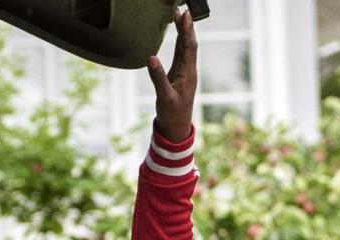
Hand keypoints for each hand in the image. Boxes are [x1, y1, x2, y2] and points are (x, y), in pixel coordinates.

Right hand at [146, 7, 197, 140]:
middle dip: (186, 25)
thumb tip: (151, 58)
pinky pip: (180, 53)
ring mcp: (185, 71)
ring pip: (185, 47)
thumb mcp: (164, 97)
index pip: (189, 46)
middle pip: (189, 42)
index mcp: (188, 73)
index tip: (184, 14)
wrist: (177, 128)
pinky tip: (177, 34)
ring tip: (179, 15)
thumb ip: (158, 77)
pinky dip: (179, 41)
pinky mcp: (179, 74)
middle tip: (181, 9)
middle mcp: (189, 69)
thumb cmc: (172, 114)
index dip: (187, 30)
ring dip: (183, 31)